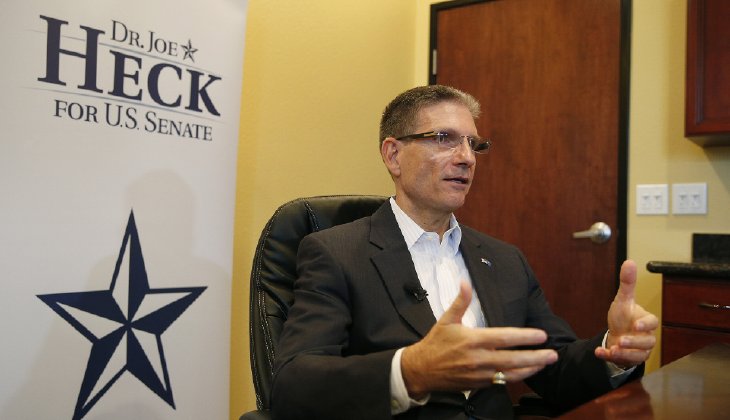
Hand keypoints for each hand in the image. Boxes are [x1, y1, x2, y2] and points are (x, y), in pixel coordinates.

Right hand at [401, 281, 557, 398]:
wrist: (421, 370)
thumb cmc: (435, 344)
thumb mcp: (446, 319)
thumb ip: (461, 301)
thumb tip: (465, 282)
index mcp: (473, 340)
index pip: (504, 338)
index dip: (524, 337)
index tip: (540, 335)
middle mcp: (478, 359)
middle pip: (513, 359)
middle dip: (536, 357)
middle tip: (553, 354)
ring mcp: (480, 374)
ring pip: (511, 374)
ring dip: (530, 369)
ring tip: (545, 363)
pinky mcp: (479, 385)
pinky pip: (502, 382)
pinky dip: (517, 377)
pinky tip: (527, 371)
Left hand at [595, 260, 657, 367]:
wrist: (616, 335)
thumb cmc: (623, 317)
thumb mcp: (623, 299)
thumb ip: (627, 283)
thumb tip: (629, 261)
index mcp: (645, 321)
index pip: (652, 323)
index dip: (645, 324)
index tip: (635, 325)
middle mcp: (646, 337)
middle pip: (647, 343)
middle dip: (634, 343)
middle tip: (621, 341)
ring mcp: (639, 351)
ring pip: (638, 356)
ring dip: (625, 354)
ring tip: (613, 349)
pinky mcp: (628, 360)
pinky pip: (622, 362)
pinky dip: (610, 357)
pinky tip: (600, 353)